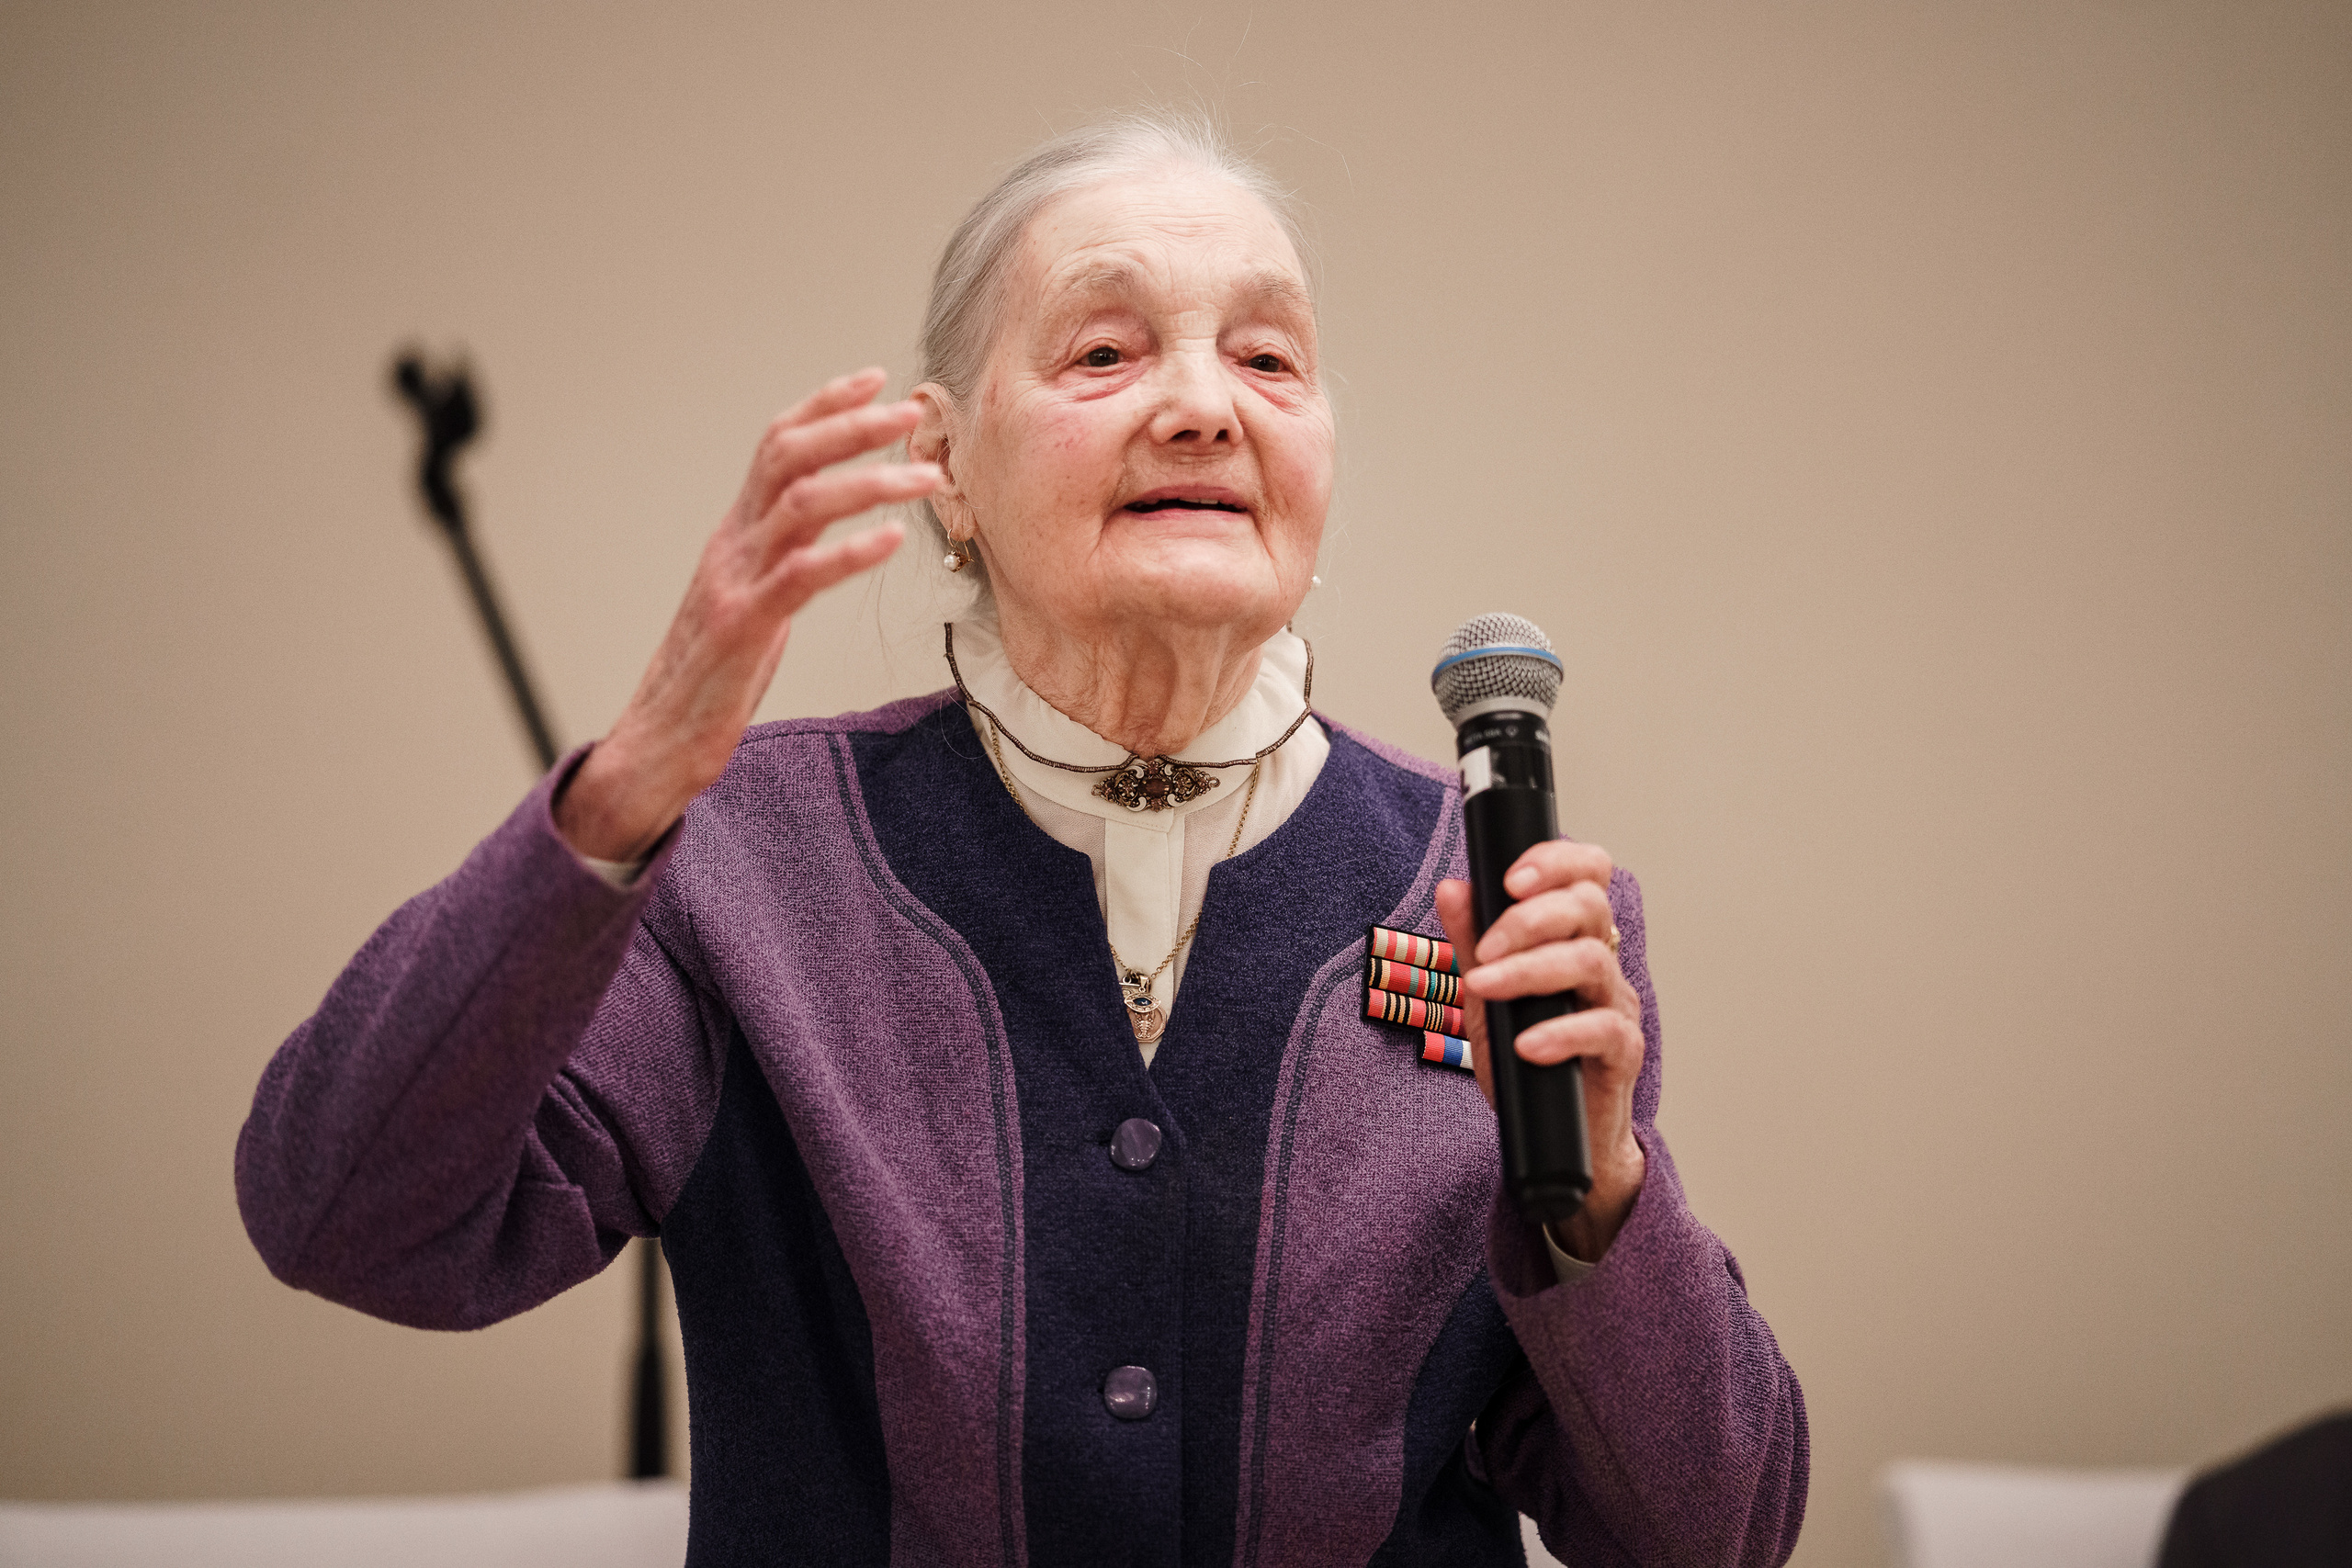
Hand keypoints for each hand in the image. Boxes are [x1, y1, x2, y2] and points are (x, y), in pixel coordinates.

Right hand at [556, 369, 939, 860]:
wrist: (656, 740)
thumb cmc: (712, 675)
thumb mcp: (753, 598)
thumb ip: (783, 556)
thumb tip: (827, 528)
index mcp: (738, 533)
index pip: (777, 446)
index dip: (825, 406)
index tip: (876, 380)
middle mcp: (734, 544)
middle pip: (788, 456)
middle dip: (853, 425)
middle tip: (912, 412)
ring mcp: (735, 581)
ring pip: (800, 503)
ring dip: (870, 481)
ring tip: (927, 477)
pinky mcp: (744, 627)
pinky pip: (800, 575)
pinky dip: (849, 551)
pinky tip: (892, 540)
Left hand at [1435, 841, 1646, 1262]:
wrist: (1554, 1137)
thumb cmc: (1525, 1059)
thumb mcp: (1485, 997)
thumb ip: (1472, 943)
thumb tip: (1453, 887)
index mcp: (1573, 936)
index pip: (1586, 874)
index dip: (1556, 861)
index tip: (1509, 878)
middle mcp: (1602, 961)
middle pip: (1589, 906)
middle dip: (1529, 917)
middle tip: (1485, 949)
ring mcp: (1616, 1005)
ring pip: (1592, 961)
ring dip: (1530, 970)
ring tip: (1485, 989)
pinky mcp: (1624, 1052)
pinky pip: (1604, 1029)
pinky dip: (1561, 1033)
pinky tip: (1526, 1044)